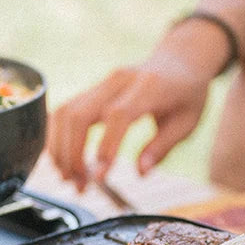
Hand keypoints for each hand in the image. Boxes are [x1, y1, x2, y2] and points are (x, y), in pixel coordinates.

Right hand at [48, 19, 227, 189]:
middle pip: (80, 114)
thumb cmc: (187, 93)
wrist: (179, 59)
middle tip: (80, 185)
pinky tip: (62, 158)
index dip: (105, 147)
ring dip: (61, 149)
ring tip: (70, 178)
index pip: (117, 116)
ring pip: (66, 112)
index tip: (99, 177)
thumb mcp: (187, 123)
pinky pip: (65, 110)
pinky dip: (58, 136)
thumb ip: (162, 147)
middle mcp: (119, 80)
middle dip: (72, 154)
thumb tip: (141, 172)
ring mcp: (102, 82)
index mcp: (148, 88)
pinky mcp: (92, 89)